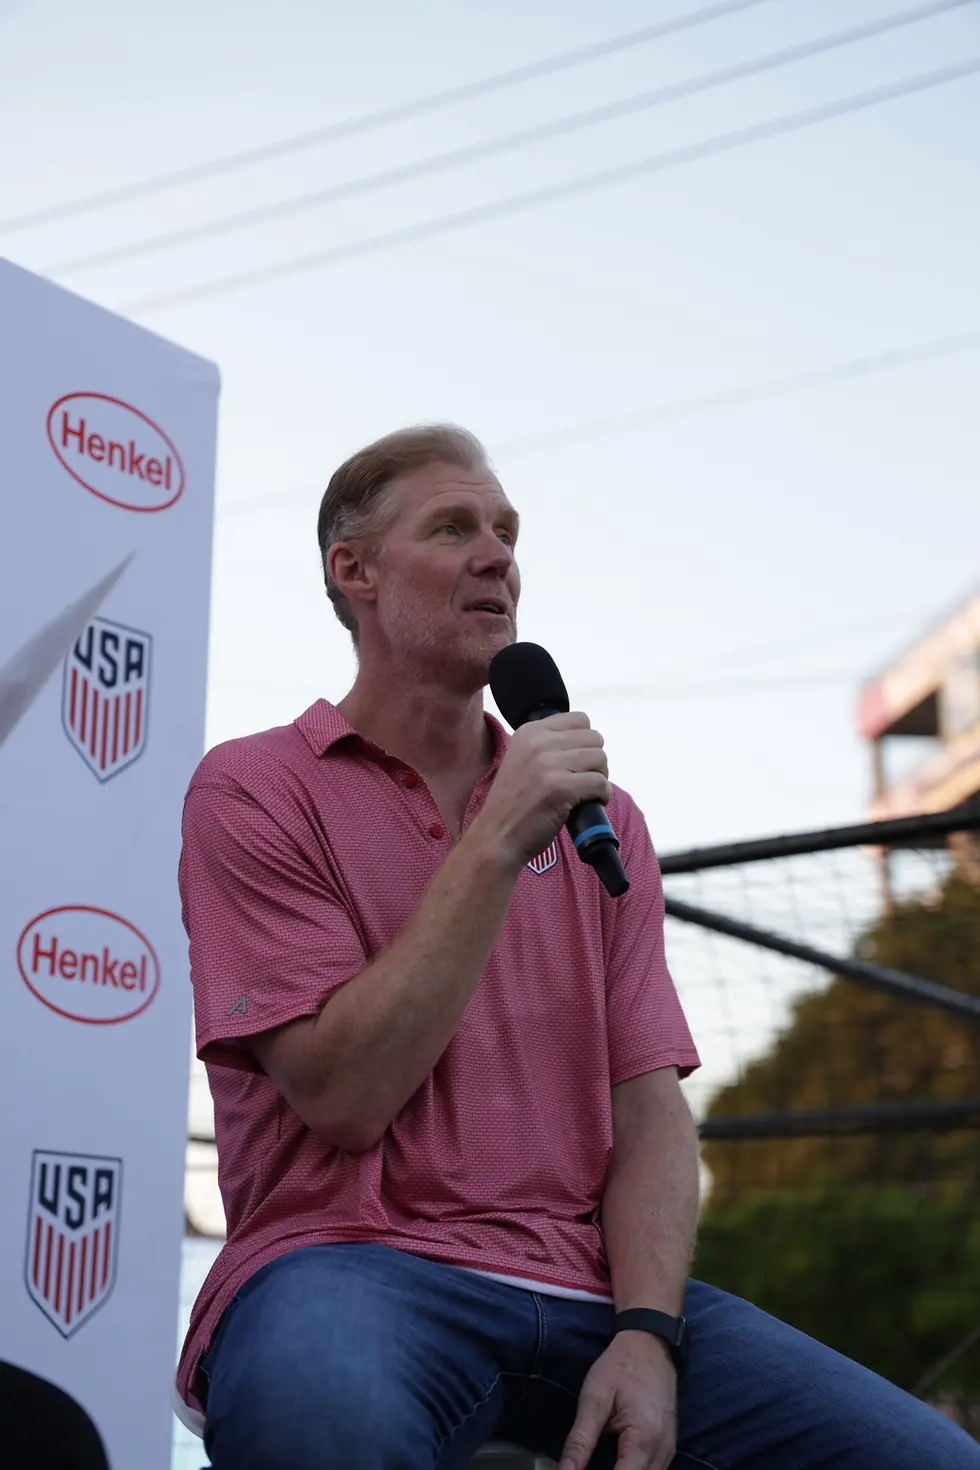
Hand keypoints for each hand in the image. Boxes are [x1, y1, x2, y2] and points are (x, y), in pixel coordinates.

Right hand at [473, 712, 609, 868]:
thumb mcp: (521, 760)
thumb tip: (584, 742)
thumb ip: (546, 745)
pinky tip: (588, 803)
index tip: (576, 763)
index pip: (579, 719)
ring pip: (600, 759)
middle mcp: (537, 742)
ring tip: (584, 792)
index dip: (585, 743)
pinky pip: (600, 783)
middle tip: (583, 780)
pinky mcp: (560, 788)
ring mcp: (548, 764)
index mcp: (529, 732)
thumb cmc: (513, 804)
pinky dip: (602, 795)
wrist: (497, 836)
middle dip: (594, 761)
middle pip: (594, 738)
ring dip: (599, 778)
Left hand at [558, 1332, 676, 1469]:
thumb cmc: (620, 1365)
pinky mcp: (668, 1446)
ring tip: (598, 1462)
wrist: (650, 1342)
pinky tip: (616, 1464)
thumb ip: (580, 1440)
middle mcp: (663, 1451)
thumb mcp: (594, 1398)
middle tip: (584, 1466)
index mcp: (643, 1440)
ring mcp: (669, 1450)